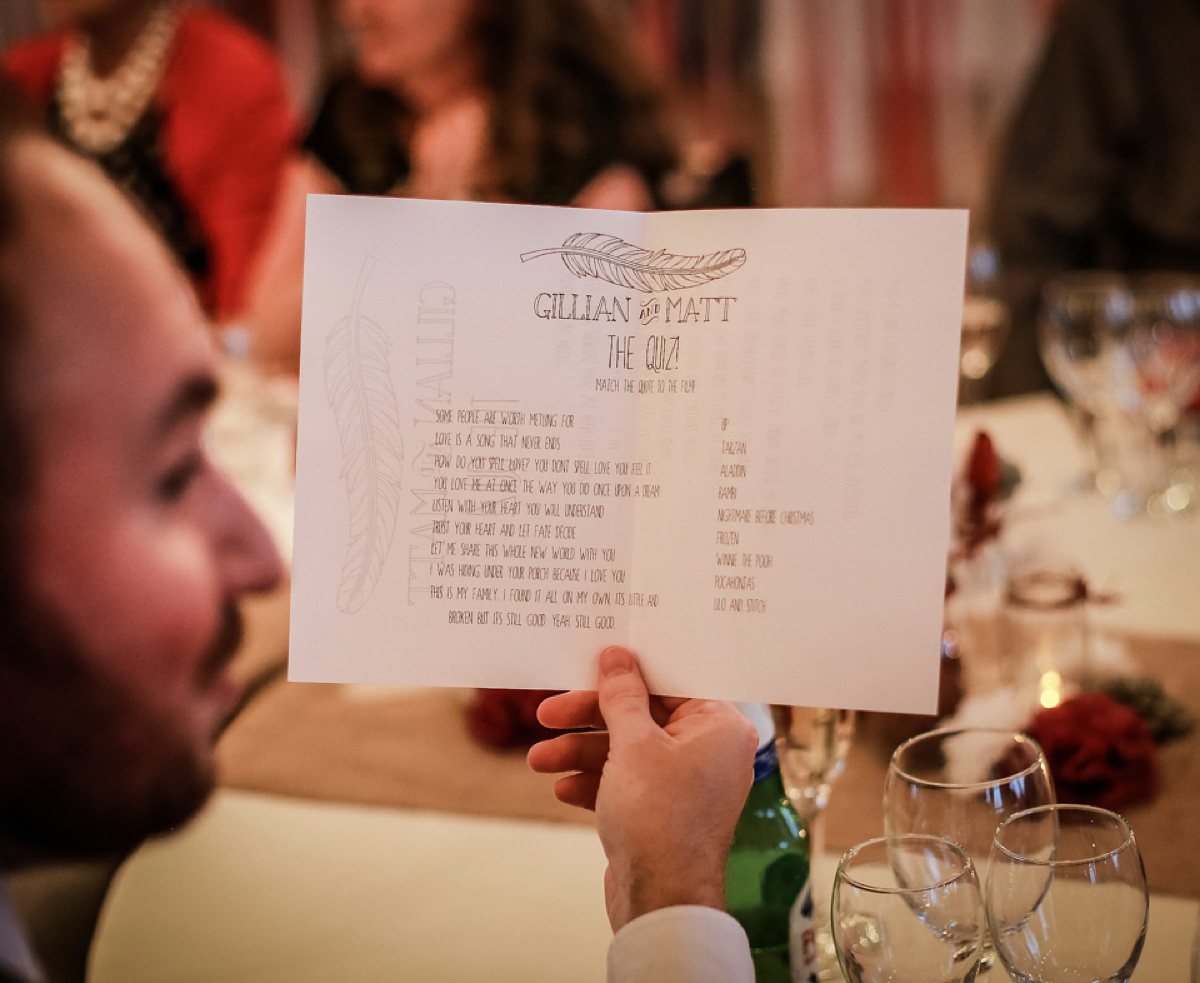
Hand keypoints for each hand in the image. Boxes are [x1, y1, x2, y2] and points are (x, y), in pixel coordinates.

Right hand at [527, 646, 756, 930]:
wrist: (661, 902)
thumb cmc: (659, 819)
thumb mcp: (633, 744)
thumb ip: (622, 696)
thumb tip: (616, 658)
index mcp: (719, 726)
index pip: (670, 682)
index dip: (627, 673)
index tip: (591, 665)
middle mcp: (709, 752)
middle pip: (642, 716)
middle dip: (589, 718)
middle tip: (548, 714)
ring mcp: (686, 784)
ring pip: (627, 752)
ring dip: (581, 753)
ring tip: (539, 760)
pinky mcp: (664, 813)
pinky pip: (627, 783)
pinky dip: (595, 782)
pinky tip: (562, 789)